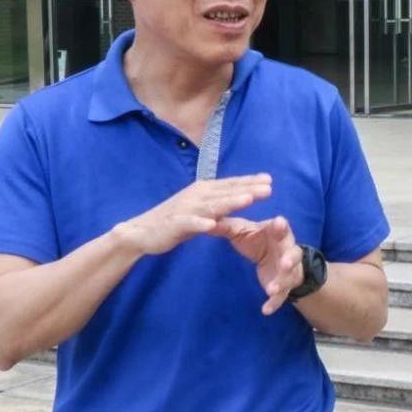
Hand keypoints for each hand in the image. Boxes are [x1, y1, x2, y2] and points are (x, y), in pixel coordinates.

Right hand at [113, 175, 271, 256]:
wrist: (142, 232)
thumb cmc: (175, 220)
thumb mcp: (201, 210)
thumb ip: (220, 204)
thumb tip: (242, 196)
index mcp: (203, 191)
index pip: (230, 185)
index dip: (249, 182)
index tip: (269, 179)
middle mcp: (196, 196)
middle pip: (225, 192)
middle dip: (247, 189)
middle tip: (269, 187)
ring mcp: (186, 209)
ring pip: (211, 205)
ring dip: (229, 202)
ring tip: (248, 200)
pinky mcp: (175, 224)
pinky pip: (190, 223)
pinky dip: (201, 223)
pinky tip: (212, 225)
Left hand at [212, 215, 303, 314]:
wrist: (277, 259)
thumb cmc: (259, 240)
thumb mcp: (243, 231)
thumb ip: (227, 227)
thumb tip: (207, 220)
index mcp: (277, 232)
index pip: (281, 227)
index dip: (281, 226)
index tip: (279, 223)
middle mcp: (287, 249)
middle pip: (293, 252)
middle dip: (290, 258)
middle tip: (285, 263)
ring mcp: (288, 269)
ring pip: (289, 275)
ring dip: (282, 282)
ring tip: (272, 290)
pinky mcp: (285, 285)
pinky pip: (282, 296)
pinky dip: (274, 303)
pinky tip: (266, 310)